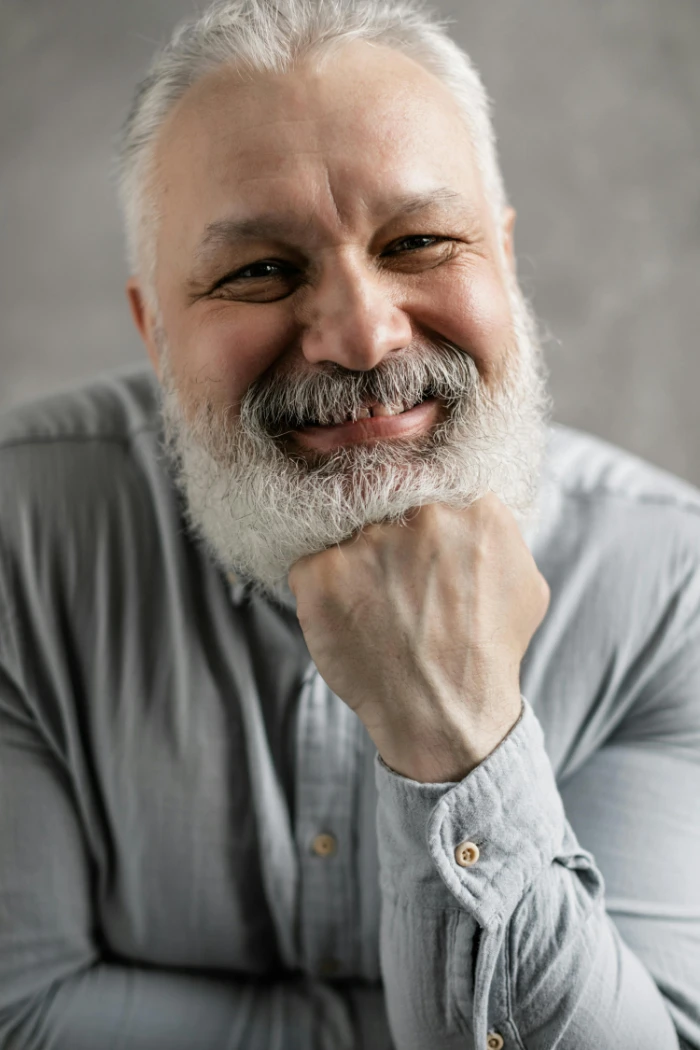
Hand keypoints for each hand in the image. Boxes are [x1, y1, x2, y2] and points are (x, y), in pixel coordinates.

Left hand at [287, 494, 549, 781]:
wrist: (445, 714)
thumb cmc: (488, 652)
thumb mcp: (526, 582)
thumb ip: (499, 529)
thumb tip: (477, 502)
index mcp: (472, 506)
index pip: (429, 473)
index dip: (414, 502)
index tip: (409, 527)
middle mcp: (419, 514)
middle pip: (382, 490)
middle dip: (381, 523)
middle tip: (387, 569)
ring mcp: (366, 542)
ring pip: (344, 524)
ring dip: (353, 556)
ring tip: (372, 600)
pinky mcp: (320, 573)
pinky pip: (310, 559)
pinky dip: (323, 586)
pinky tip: (348, 615)